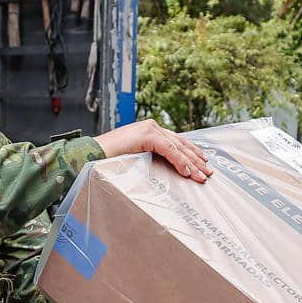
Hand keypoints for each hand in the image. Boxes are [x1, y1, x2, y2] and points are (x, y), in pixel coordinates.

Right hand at [95, 119, 212, 182]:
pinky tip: (186, 171)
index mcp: (150, 131)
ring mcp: (149, 129)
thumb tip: (169, 170)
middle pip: (180, 144)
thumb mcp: (137, 157)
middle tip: (207, 172)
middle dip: (195, 160)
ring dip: (191, 164)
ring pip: (177, 147)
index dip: (191, 153)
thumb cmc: (111, 159)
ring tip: (201, 175)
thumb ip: (152, 158)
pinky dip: (179, 161)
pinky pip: (169, 150)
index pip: (176, 142)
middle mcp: (152, 127)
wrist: (94, 154)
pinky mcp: (147, 135)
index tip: (202, 164)